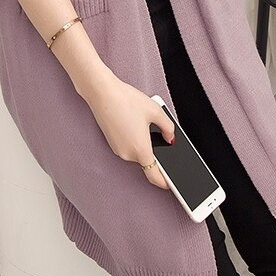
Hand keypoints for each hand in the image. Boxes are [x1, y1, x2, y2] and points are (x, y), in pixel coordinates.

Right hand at [82, 72, 175, 189]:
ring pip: (136, 152)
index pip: (154, 176)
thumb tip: (171, 138)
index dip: (165, 182)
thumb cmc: (126, 100)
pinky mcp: (112, 142)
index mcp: (140, 150)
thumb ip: (169, 128)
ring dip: (143, 142)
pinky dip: (134, 139)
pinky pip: (128, 146)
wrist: (102, 93)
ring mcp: (117, 149)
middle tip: (159, 132)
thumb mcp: (156, 111)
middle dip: (155, 151)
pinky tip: (133, 121)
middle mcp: (127, 154)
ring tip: (143, 121)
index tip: (173, 183)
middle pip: (146, 161)